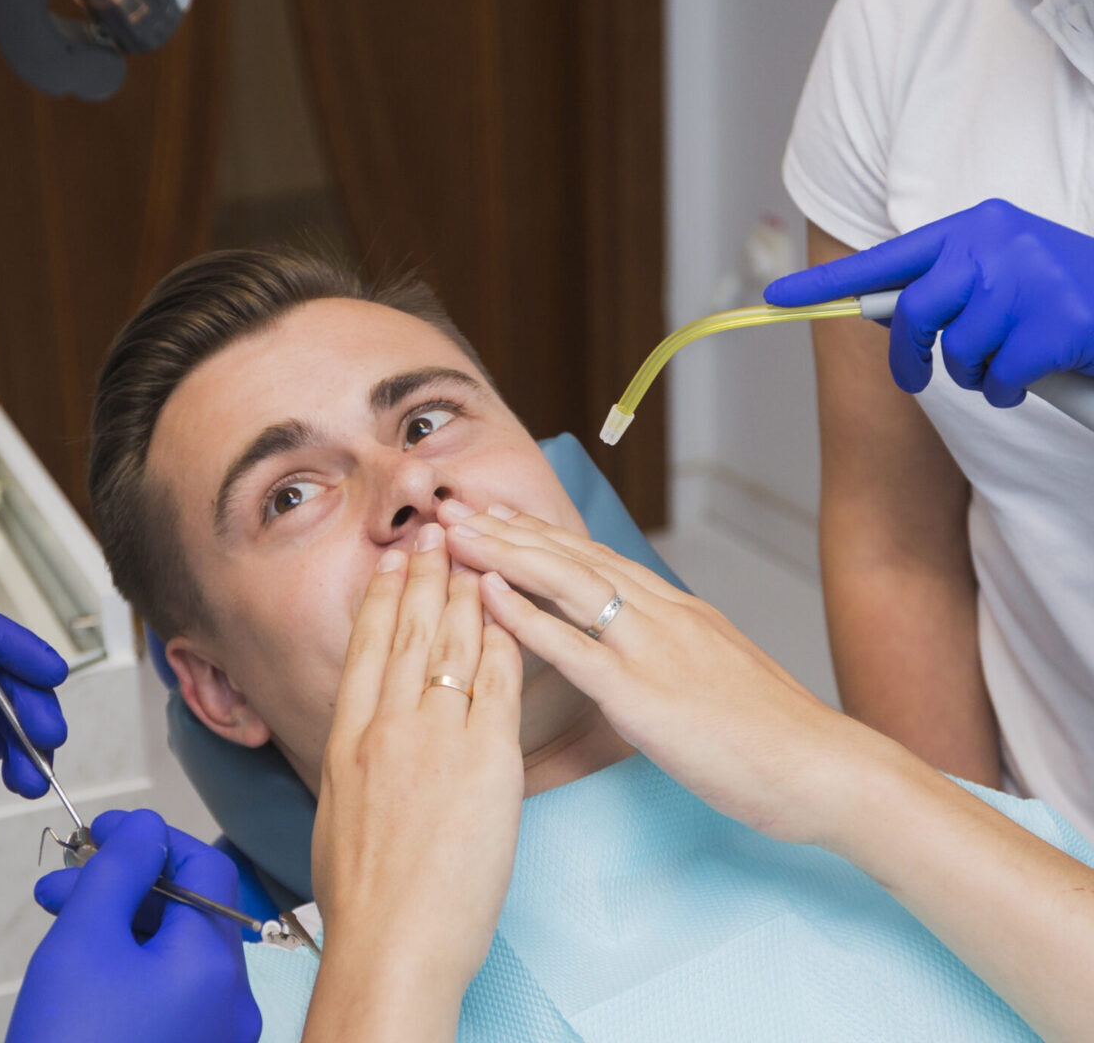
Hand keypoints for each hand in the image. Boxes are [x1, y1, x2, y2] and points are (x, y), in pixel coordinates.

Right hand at [10, 809, 260, 1042]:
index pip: (205, 866)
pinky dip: (130, 970)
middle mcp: (231, 1004)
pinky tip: (82, 974)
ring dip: (120, 925)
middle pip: (188, 911)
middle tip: (61, 884)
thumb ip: (119, 869)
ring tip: (59, 926)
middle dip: (123, 886)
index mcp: (214, 965)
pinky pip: (170, 998)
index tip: (97, 833)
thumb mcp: (84, 938)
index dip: (149, 839)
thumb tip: (146, 826)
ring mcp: (215, 1041)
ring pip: (174, 955)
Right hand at [306, 525, 524, 1039]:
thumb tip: (365, 747)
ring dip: (467, 591)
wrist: (392, 940)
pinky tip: (513, 613)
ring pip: (452, 646)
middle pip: (408, 632)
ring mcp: (435, 740)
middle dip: (425, 575)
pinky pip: (497, 684)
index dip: (383, 598)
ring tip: (478, 552)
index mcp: (347, 741)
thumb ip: (357, 768)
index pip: (367, 649)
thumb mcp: (339, 814)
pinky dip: (504, 641)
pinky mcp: (484, 761)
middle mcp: (387, 728)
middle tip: (437, 532)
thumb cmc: (365, 898)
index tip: (393, 562)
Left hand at [441, 502, 888, 847]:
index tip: (491, 513)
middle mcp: (662, 615)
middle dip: (504, 530)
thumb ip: (672, 656)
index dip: (537, 534)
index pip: (592, 558)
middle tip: (447, 506)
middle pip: (570, 557)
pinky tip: (487, 594)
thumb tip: (637, 654)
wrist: (827, 770)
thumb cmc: (774, 739)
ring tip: (454, 534)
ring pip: (567, 585)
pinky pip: (575, 648)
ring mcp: (654, 650)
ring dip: (504, 554)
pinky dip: (526, 618)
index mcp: (676, 611)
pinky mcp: (645, 695)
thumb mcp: (716, 677)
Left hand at [765, 198, 1093, 406]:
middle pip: (915, 313)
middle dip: (911, 356)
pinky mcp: (1060, 322)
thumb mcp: (1001, 276)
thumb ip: (943, 285)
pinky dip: (1009, 391)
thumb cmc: (1064, 297)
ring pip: (960, 352)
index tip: (777, 297)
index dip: (830, 283)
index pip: (888, 258)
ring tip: (1010, 361)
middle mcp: (1000, 243)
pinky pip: (1000, 378)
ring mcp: (1032, 279)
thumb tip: (874, 308)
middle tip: (917, 377)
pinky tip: (1035, 376)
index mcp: (978, 227)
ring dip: (977, 373)